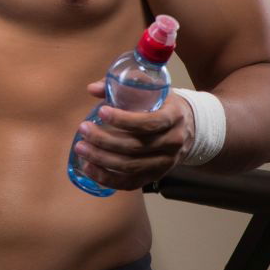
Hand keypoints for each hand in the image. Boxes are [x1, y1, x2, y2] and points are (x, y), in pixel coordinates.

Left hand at [73, 80, 196, 190]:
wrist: (189, 127)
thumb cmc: (163, 104)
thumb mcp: (151, 89)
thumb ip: (123, 86)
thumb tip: (92, 89)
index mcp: (173, 116)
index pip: (149, 122)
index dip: (124, 119)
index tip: (101, 112)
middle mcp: (172, 142)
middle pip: (136, 147)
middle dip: (105, 140)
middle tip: (83, 129)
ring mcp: (165, 163)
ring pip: (130, 167)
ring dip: (101, 159)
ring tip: (81, 148)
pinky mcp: (155, 176)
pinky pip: (130, 183)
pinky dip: (107, 178)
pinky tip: (89, 168)